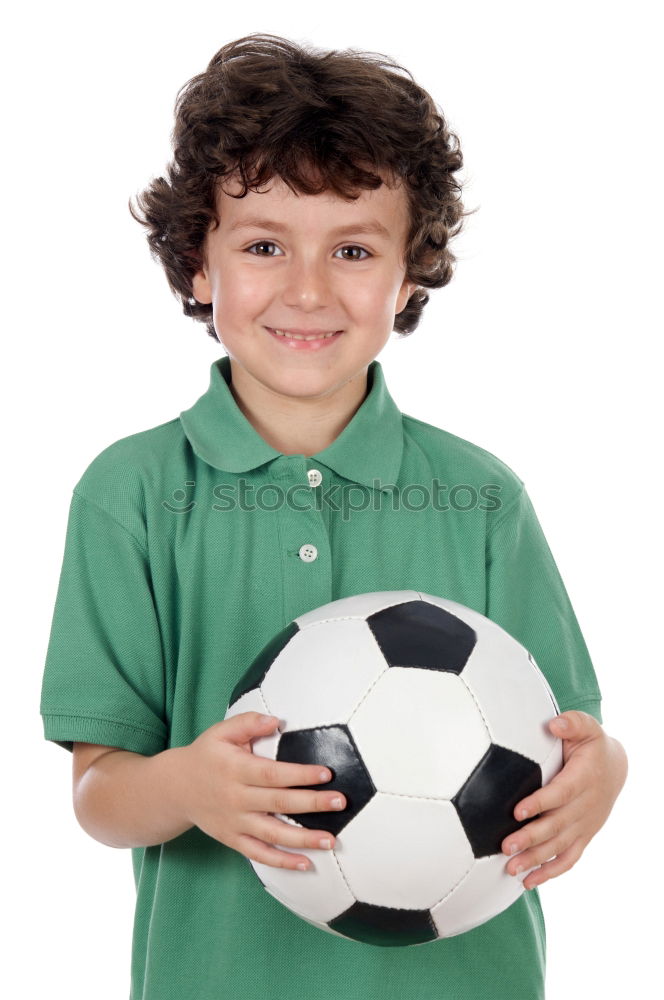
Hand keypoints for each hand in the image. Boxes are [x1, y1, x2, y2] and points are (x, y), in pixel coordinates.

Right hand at [177, 711, 345, 870]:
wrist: (175, 788)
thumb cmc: (206, 755)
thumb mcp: (221, 732)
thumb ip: (248, 723)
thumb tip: (275, 721)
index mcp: (236, 769)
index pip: (273, 774)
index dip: (300, 774)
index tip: (326, 773)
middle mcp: (236, 798)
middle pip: (278, 803)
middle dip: (312, 804)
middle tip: (340, 802)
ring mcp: (235, 823)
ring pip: (272, 834)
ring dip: (303, 839)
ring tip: (331, 840)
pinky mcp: (233, 840)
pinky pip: (259, 854)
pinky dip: (282, 862)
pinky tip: (306, 864)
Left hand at [501, 710, 627, 889]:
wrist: (614, 768)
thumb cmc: (591, 745)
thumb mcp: (586, 727)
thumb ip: (572, 723)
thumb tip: (554, 724)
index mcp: (584, 779)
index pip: (561, 794)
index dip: (540, 804)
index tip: (517, 811)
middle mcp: (586, 806)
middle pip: (557, 826)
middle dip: (530, 838)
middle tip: (505, 846)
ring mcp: (585, 825)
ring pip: (560, 846)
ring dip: (535, 859)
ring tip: (510, 868)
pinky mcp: (583, 836)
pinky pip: (568, 859)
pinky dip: (550, 872)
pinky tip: (528, 882)